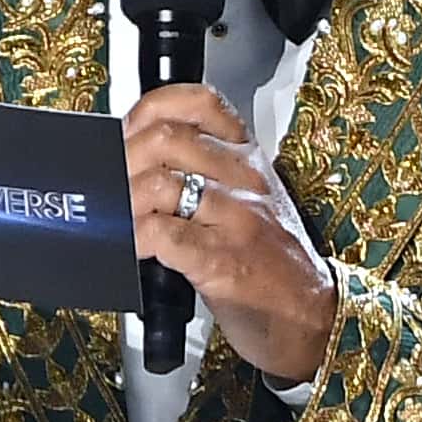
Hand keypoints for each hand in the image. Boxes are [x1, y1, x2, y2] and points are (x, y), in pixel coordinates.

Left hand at [126, 84, 336, 383]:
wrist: (311, 318)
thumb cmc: (273, 265)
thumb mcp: (251, 204)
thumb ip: (208, 176)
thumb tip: (139, 165)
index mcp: (249, 160)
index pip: (199, 103)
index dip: (150, 110)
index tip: (129, 132)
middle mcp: (245, 180)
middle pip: (164, 140)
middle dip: (122, 161)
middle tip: (110, 186)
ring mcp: (237, 219)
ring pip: (159, 183)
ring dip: (123, 202)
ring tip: (116, 220)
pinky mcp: (223, 261)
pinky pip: (163, 235)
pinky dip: (134, 238)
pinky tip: (132, 248)